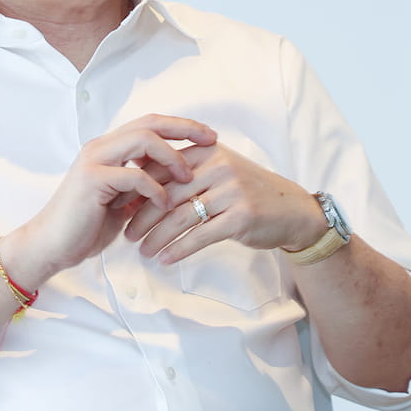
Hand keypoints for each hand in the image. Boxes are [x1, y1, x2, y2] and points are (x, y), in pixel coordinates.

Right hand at [5, 115, 216, 282]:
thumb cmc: (85, 226)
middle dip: (185, 129)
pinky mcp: (92, 180)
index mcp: (108, 149)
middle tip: (212, 141)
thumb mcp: (122, 202)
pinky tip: (165, 205)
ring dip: (172, 157)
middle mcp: (100, 147)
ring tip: (188, 177)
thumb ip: (142, 186)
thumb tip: (174, 183)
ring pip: (143, 140)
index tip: (209, 136)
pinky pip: (134, 176)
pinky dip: (155, 190)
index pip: (150, 124)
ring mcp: (94, 161)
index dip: (181, 126)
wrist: (51, 245)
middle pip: (150, 123)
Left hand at [122, 143, 330, 263]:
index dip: (138, 189)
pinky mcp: (240, 216)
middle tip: (126, 233)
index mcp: (207, 151)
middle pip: (167, 193)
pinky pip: (200, 235)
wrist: (290, 210)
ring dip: (157, 236)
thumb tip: (139, 180)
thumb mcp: (218, 171)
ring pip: (181, 216)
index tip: (120, 207)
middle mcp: (218, 166)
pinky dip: (179, 249)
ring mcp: (231, 191)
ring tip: (142, 250)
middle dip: (142, 216)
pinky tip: (165, 259)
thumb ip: (186, 171)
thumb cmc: (247, 192)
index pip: (162, 168)